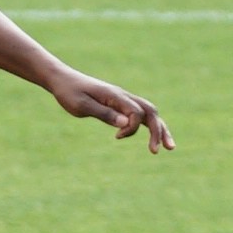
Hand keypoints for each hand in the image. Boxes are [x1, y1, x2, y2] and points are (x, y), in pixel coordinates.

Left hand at [49, 66, 172, 152]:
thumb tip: (126, 124)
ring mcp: (123, 100)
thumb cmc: (69, 93)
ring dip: (159, 129)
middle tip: (157, 151)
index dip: (132, 128)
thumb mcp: (82, 106)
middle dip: (158, 131)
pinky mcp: (119, 104)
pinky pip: (140, 114)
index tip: (116, 137)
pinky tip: (151, 138)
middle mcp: (123, 96)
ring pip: (149, 113)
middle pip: (150, 112)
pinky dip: (148, 126)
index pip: (136, 112)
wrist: (62, 81)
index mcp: (115, 96)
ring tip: (169, 147)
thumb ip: (104, 114)